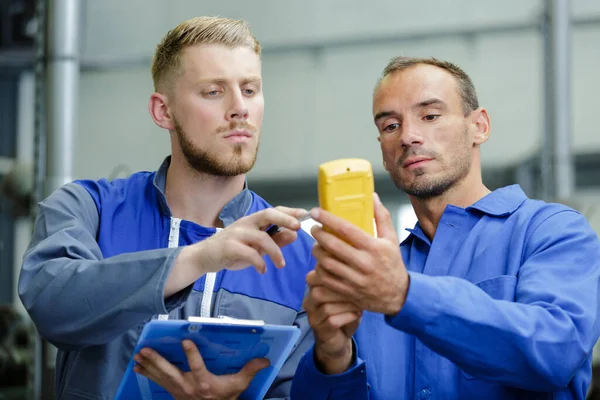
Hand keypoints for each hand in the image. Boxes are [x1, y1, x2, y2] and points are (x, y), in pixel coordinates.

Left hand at [133, 339, 267, 399]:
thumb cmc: (225, 398)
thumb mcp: (238, 386)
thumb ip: (249, 371)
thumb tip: (265, 359)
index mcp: (205, 383)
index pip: (197, 366)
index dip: (191, 354)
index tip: (185, 340)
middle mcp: (188, 386)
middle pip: (170, 372)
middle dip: (157, 361)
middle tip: (146, 350)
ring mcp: (178, 390)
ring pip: (161, 376)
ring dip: (148, 365)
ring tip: (138, 355)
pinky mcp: (173, 392)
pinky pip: (157, 382)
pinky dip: (147, 374)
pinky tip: (137, 367)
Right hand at [198, 206, 306, 273]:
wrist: (204, 257)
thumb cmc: (232, 250)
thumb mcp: (256, 246)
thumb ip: (275, 240)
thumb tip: (294, 234)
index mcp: (253, 221)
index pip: (273, 211)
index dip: (289, 211)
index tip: (305, 214)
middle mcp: (245, 223)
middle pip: (267, 214)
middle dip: (284, 219)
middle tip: (298, 228)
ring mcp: (236, 234)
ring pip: (261, 237)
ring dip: (275, 252)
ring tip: (281, 264)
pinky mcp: (229, 247)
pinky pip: (249, 253)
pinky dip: (259, 262)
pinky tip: (263, 270)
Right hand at [303, 283, 360, 373]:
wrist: (340, 339)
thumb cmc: (344, 311)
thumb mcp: (347, 294)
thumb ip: (347, 283)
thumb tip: (358, 272)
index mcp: (314, 287)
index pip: (318, 275)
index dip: (336, 275)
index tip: (355, 277)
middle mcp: (309, 300)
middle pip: (319, 291)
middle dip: (342, 292)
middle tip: (359, 293)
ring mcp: (312, 315)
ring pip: (327, 308)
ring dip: (347, 306)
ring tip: (360, 305)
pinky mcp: (319, 329)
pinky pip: (332, 321)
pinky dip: (347, 317)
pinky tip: (357, 315)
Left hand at [307, 193, 409, 314]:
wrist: (398, 295)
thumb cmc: (392, 264)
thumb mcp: (391, 239)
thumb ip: (381, 217)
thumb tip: (373, 197)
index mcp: (374, 248)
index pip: (346, 229)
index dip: (328, 219)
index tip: (316, 212)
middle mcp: (364, 263)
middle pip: (333, 246)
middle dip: (319, 234)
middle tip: (314, 228)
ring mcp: (355, 279)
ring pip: (327, 263)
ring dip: (317, 252)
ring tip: (317, 245)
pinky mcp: (348, 291)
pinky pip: (327, 279)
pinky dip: (320, 269)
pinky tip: (320, 262)